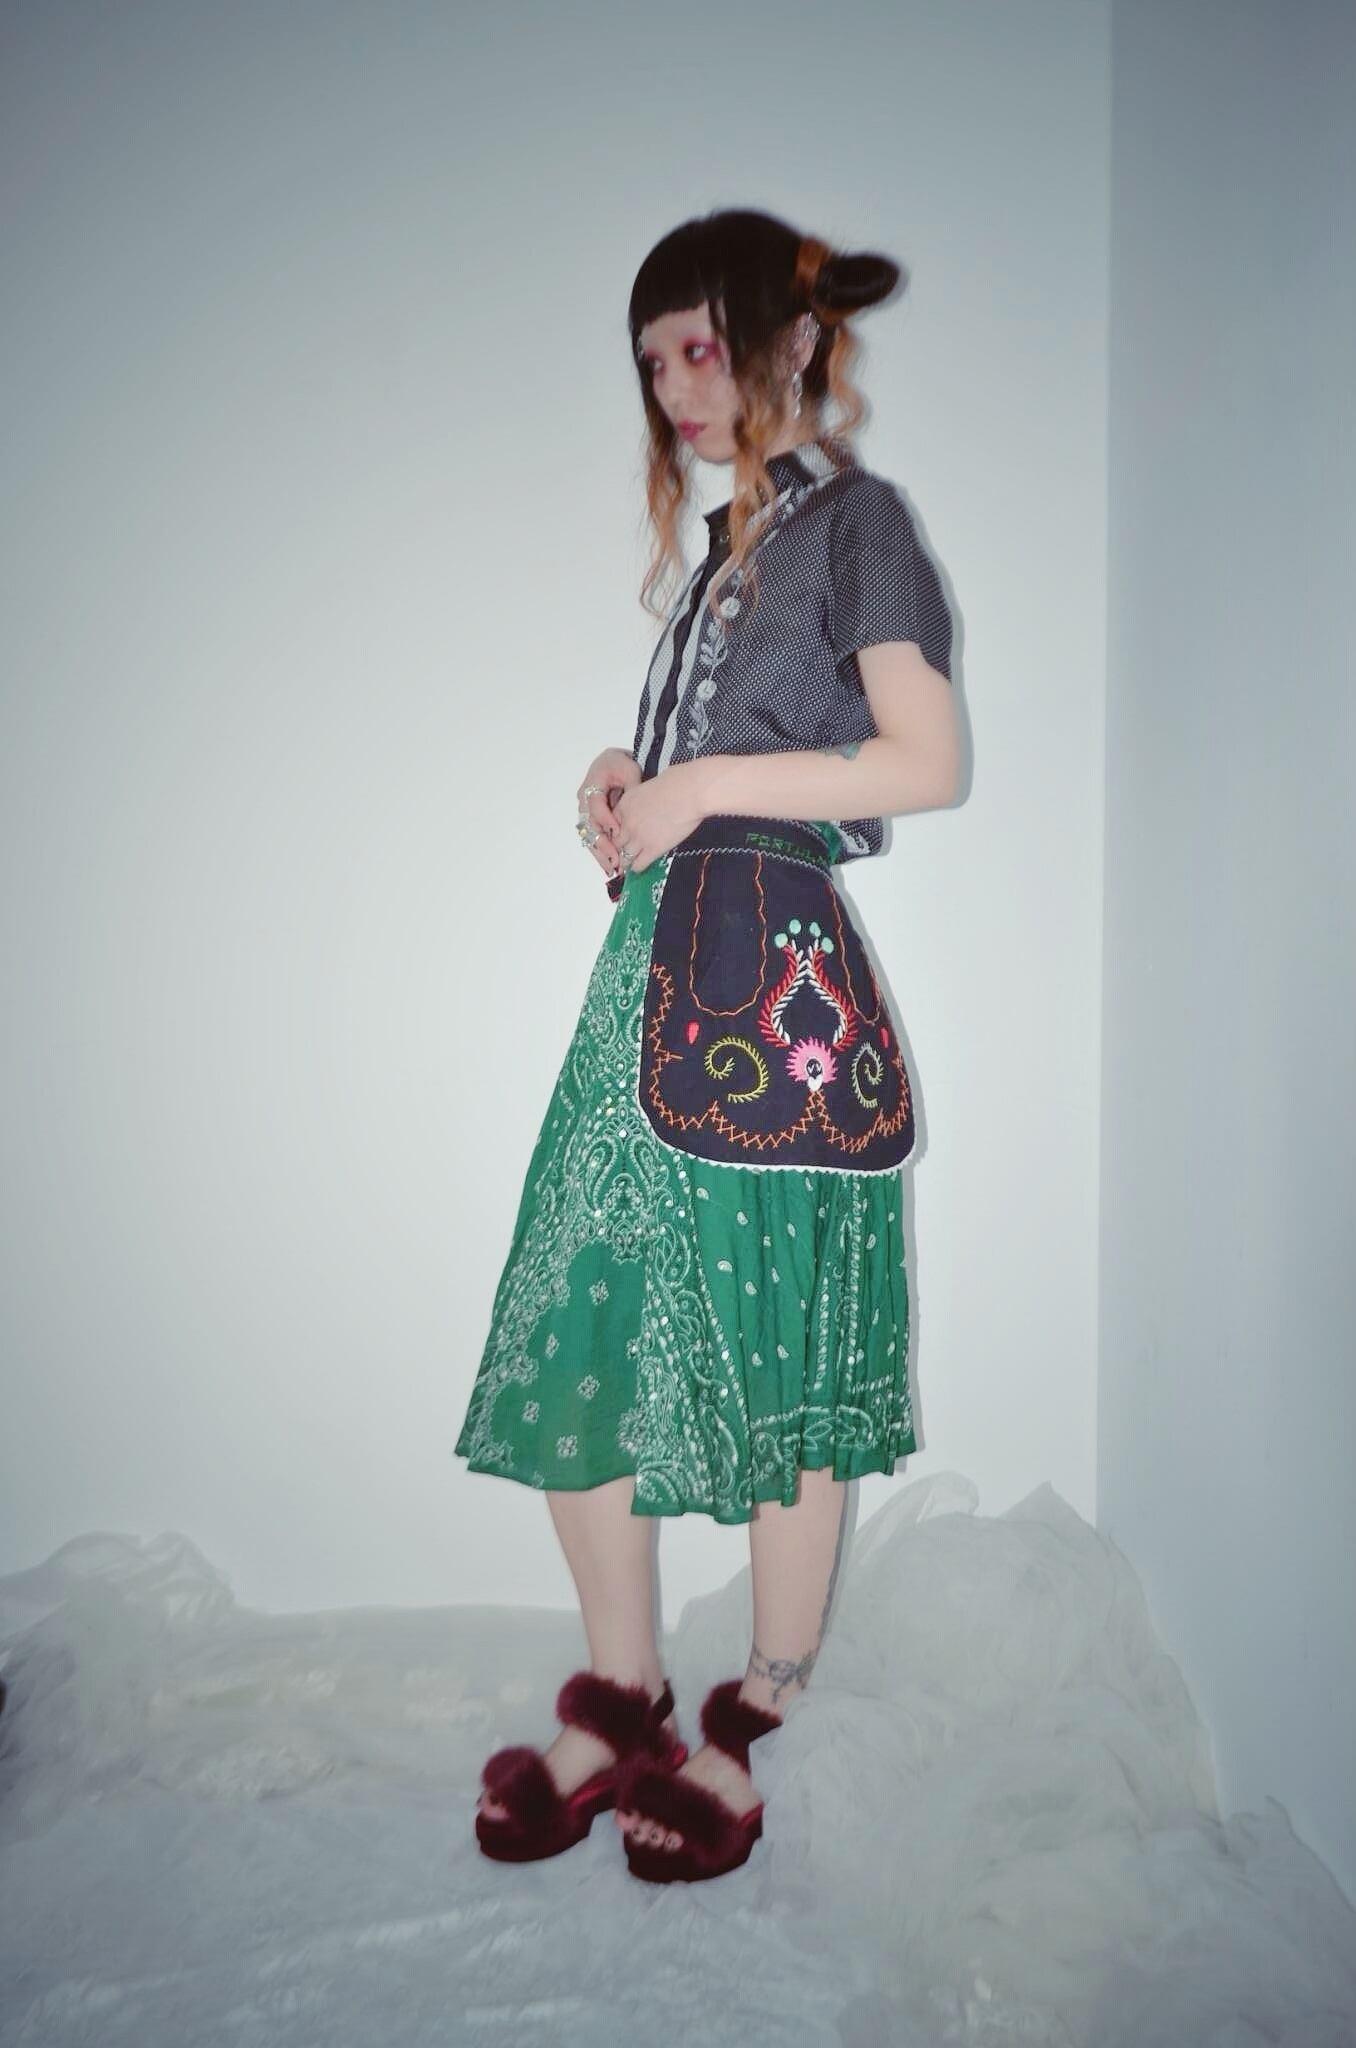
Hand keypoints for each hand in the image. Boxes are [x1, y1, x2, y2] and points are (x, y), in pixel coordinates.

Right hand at [576, 747, 639, 877]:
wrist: (613, 762)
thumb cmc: (621, 764)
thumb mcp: (629, 770)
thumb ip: (631, 788)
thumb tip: (632, 810)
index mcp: (591, 786)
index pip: (595, 806)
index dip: (606, 820)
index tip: (618, 833)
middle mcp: (584, 800)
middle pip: (589, 826)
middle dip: (601, 845)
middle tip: (613, 861)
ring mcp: (586, 811)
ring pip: (590, 835)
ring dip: (600, 853)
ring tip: (611, 869)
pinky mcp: (592, 819)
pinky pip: (594, 837)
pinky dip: (601, 851)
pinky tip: (609, 865)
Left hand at [610, 760, 709, 873]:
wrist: (690, 792)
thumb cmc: (677, 783)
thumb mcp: (649, 787)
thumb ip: (642, 801)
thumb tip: (648, 806)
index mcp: (625, 805)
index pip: (612, 825)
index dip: (618, 832)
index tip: (623, 836)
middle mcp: (627, 823)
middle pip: (615, 842)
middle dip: (620, 848)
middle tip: (624, 852)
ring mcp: (638, 837)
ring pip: (623, 857)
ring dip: (627, 860)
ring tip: (631, 863)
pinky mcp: (653, 848)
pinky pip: (638, 865)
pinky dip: (638, 867)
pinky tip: (642, 864)